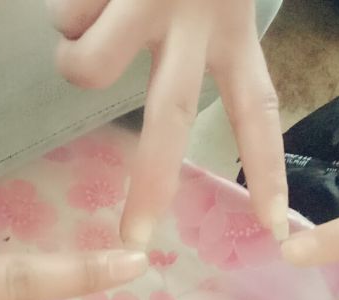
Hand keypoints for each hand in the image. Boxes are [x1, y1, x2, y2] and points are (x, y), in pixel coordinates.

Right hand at [47, 0, 288, 247]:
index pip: (259, 114)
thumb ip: (207, 50)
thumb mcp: (219, 0)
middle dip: (150, 185)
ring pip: (87, 68)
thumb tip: (172, 100)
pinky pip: (64, 19)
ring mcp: (147, 0)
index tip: (273, 226)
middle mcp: (197, 21)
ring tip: (94, 18)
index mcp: (236, 30)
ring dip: (77, 55)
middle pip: (169, 121)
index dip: (267, 172)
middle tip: (135, 237)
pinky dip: (68, 8)